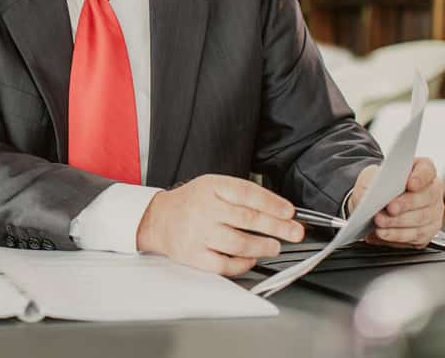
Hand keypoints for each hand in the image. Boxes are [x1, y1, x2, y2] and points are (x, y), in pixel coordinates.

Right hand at [136, 174, 303, 275]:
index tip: (289, 212)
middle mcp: (204, 209)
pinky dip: (243, 263)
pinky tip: (251, 258)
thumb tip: (278, 210)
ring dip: (263, 246)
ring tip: (274, 246)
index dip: (272, 203)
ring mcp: (198, 233)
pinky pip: (224, 264)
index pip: (247, 193)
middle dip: (277, 227)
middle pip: (248, 219)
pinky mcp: (194, 255)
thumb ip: (241, 195)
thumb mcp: (212, 187)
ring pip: (239, 243)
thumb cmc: (191, 203)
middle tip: (294, 232)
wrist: (158, 219)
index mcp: (210, 188)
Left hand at [349, 158, 443, 248]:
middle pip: (426, 197)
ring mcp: (431, 213)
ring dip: (397, 222)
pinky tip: (382, 233)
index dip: (420, 177)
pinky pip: (414, 236)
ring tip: (379, 222)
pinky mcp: (425, 232)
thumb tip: (369, 195)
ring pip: (420, 219)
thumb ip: (370, 182)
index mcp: (419, 171)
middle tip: (389, 208)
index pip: (427, 170)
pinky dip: (396, 235)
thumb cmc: (375, 187)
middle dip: (405, 204)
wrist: (370, 205)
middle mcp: (430, 192)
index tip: (410, 184)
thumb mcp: (368, 178)